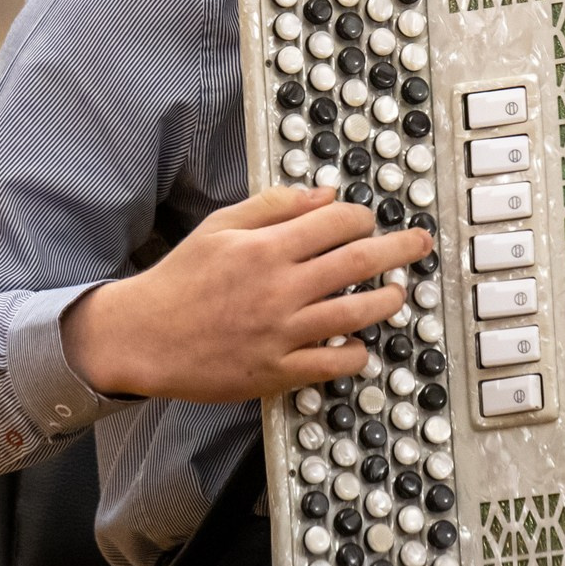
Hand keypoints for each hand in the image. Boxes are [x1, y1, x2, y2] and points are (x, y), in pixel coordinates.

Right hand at [61, 186, 431, 403]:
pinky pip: (331, 364)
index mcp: (265, 248)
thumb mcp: (220, 226)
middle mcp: (278, 288)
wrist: (144, 336)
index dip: (361, 217)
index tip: (368, 220)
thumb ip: (273, 206)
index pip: (335, 223)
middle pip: (357, 264)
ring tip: (397, 294)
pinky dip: (353, 355)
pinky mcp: (276, 370)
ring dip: (386, 301)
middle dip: (398, 249)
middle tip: (420, 243)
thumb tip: (323, 195)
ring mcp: (280, 332)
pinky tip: (359, 346)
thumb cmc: (181, 279)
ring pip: (354, 315)